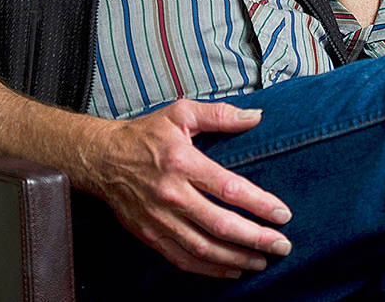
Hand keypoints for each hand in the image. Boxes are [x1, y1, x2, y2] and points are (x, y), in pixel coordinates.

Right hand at [84, 99, 293, 278]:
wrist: (101, 159)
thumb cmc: (145, 134)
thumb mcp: (181, 113)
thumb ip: (220, 115)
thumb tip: (256, 116)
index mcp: (182, 162)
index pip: (229, 188)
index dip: (259, 204)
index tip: (283, 214)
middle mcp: (172, 194)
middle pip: (221, 224)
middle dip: (256, 238)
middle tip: (282, 246)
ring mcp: (159, 219)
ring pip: (204, 248)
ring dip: (237, 259)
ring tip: (262, 261)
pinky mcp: (150, 235)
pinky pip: (183, 259)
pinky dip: (210, 270)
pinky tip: (232, 270)